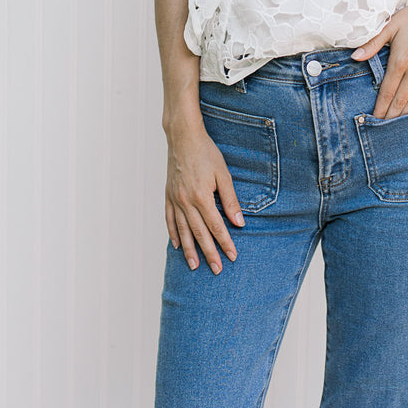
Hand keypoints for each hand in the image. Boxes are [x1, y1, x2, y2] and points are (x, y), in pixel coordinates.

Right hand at [164, 116, 244, 273]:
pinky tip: (177, 245)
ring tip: (195, 265)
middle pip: (199, 234)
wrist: (183, 138)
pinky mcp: (168, 196)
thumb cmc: (206, 153)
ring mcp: (175, 200)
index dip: (225, 243)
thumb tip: (239, 222)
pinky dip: (174, 234)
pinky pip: (170, 220)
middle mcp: (186, 202)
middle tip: (217, 269)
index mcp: (201, 197)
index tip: (232, 256)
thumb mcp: (223, 174)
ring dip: (189, 250)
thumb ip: (230, 200)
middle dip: (209, 253)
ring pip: (183, 231)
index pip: (216, 226)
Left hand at [351, 2, 407, 118]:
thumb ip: (372, 44)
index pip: (387, 91)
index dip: (380, 107)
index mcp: (400, 60)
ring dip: (403, 113)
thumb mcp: (390, 26)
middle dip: (390, 115)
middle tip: (381, 126)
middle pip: (400, 100)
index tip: (374, 118)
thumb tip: (355, 57)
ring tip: (394, 122)